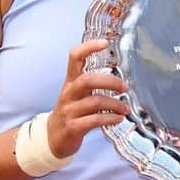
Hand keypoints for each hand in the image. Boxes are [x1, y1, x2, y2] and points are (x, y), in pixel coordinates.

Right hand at [47, 39, 129, 158]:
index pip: (74, 57)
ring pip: (94, 101)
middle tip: (125, 87)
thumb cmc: (72, 111)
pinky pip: (94, 120)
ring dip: (115, 104)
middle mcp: (69, 93)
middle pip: (87, 79)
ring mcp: (70, 110)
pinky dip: (110, 118)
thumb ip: (94, 82)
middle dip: (110, 81)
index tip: (105, 43)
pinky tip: (118, 118)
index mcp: (71, 81)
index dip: (88, 48)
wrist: (54, 137)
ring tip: (125, 108)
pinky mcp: (73, 127)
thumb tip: (122, 74)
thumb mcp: (78, 93)